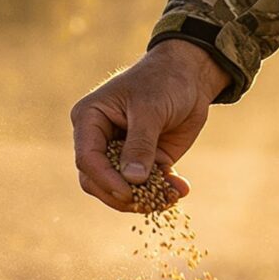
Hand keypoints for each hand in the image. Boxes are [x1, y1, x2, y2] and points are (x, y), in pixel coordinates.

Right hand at [68, 40, 223, 211]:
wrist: (191, 76)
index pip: (87, 159)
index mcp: (90, 119)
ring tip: (172, 195)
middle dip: (121, 195)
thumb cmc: (164, 81)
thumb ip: (140, 144)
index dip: (105, 179)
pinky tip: (180, 189)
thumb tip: (132, 179)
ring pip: (121, 188)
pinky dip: (162, 191)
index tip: (129, 192)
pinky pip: (147, 186)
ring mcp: (122, 152)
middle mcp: (100, 139)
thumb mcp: (150, 109)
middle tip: (148, 203)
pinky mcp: (145, 162)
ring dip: (146, 197)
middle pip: (97, 181)